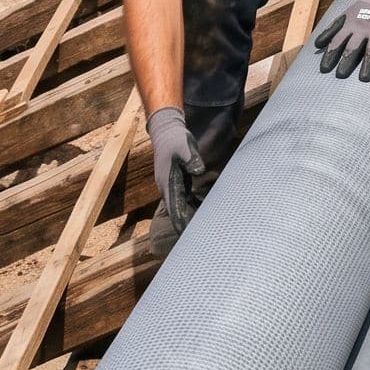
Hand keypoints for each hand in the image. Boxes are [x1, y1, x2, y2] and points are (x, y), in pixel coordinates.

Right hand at [147, 107, 205, 244]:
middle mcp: (167, 187)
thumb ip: (191, 159)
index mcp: (168, 182)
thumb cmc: (176, 140)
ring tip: (203, 230)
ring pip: (180, 206)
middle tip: (199, 237)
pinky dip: (191, 207)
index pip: (174, 207)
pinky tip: (202, 212)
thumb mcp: (185, 147)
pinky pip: (184, 199)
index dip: (180, 220)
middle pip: (176, 210)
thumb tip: (198, 170)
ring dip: (189, 216)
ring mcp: (171, 185)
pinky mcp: (176, 182)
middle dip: (185, 223)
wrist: (166, 132)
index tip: (185, 234)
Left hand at [314, 0, 369, 80]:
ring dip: (367, 65)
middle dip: (346, 61)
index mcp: (350, 25)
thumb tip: (316, 45)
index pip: (336, 42)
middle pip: (352, 48)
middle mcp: (362, 29)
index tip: (324, 69)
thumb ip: (332, 29)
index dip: (330, 55)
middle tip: (340, 75)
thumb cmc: (365, 7)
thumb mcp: (345, 14)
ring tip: (363, 78)